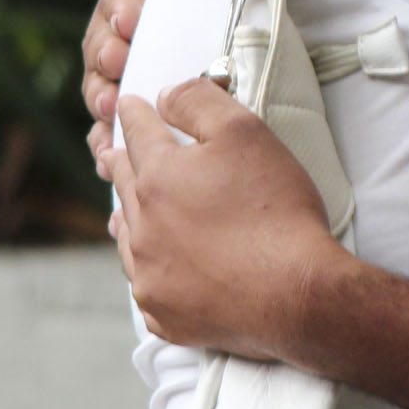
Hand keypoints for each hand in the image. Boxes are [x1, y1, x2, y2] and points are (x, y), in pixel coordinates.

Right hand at [84, 0, 183, 176]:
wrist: (202, 17)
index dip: (123, 7)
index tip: (132, 17)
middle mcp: (112, 39)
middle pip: (102, 52)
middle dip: (108, 60)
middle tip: (118, 64)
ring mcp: (117, 79)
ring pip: (101, 94)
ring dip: (104, 106)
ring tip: (112, 117)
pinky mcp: (129, 116)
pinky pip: (111, 133)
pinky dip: (108, 147)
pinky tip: (111, 162)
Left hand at [107, 78, 340, 360]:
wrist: (296, 293)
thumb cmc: (276, 210)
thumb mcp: (246, 132)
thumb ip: (199, 102)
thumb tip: (165, 96)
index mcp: (158, 177)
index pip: (139, 134)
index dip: (136, 114)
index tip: (130, 105)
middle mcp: (143, 226)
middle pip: (125, 185)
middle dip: (120, 163)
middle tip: (112, 154)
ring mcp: (150, 273)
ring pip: (127, 237)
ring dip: (126, 218)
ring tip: (121, 212)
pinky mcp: (164, 312)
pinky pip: (144, 283)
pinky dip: (146, 267)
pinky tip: (152, 266)